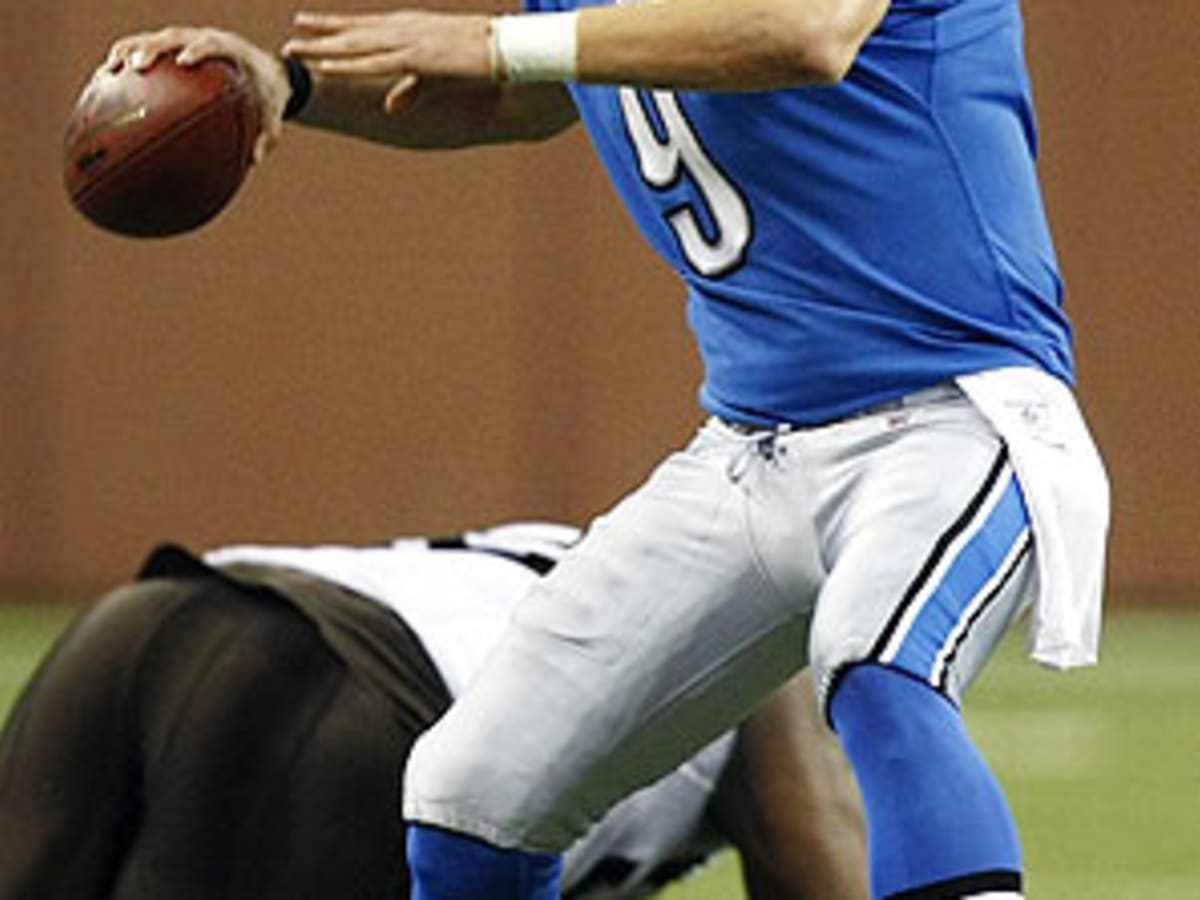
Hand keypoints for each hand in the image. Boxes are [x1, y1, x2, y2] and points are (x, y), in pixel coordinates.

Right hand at [100, 26, 290, 162]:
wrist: (267, 71)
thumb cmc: (268, 95)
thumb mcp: (274, 116)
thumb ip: (268, 136)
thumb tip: (254, 161)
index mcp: (230, 49)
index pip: (210, 43)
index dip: (197, 50)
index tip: (183, 62)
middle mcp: (203, 39)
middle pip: (173, 37)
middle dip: (153, 48)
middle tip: (136, 66)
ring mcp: (185, 41)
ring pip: (152, 39)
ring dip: (130, 51)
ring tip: (110, 70)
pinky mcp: (173, 48)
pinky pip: (145, 49)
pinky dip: (126, 59)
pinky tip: (106, 80)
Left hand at [282, 10, 491, 113]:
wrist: (507, 50)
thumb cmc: (479, 58)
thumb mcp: (439, 75)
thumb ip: (411, 89)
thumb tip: (391, 107)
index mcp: (408, 27)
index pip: (362, 25)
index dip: (332, 25)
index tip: (305, 22)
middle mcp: (403, 30)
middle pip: (351, 33)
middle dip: (319, 36)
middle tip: (289, 41)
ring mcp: (407, 42)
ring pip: (354, 47)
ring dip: (322, 50)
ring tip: (295, 51)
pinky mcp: (414, 58)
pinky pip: (373, 63)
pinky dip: (346, 63)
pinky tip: (325, 65)